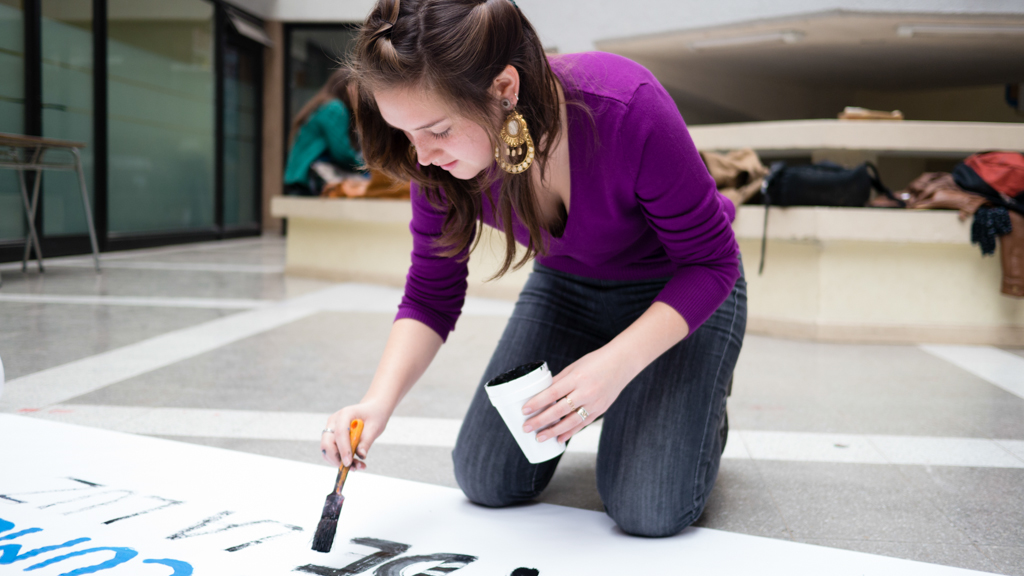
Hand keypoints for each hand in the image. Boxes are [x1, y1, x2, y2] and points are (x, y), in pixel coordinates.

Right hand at [320, 399, 391, 468]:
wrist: (372, 411)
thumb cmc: (374, 416)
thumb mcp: (375, 427)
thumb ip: (366, 441)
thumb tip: (361, 455)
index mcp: (345, 414)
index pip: (340, 433)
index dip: (343, 449)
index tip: (349, 462)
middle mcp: (334, 421)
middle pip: (326, 443)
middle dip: (336, 458)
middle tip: (352, 467)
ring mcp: (331, 429)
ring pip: (327, 450)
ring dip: (338, 461)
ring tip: (357, 466)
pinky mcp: (332, 437)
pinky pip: (331, 451)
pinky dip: (340, 460)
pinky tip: (354, 463)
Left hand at [520, 347, 636, 443]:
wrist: (622, 363)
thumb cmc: (596, 362)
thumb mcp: (574, 367)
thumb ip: (559, 381)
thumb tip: (541, 393)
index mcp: (577, 378)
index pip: (552, 393)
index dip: (537, 403)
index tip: (524, 410)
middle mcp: (586, 392)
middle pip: (559, 410)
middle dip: (541, 421)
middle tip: (526, 428)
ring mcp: (594, 403)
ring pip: (570, 422)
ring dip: (553, 431)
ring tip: (539, 437)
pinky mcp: (600, 410)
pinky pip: (582, 424)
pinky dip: (570, 432)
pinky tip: (559, 438)